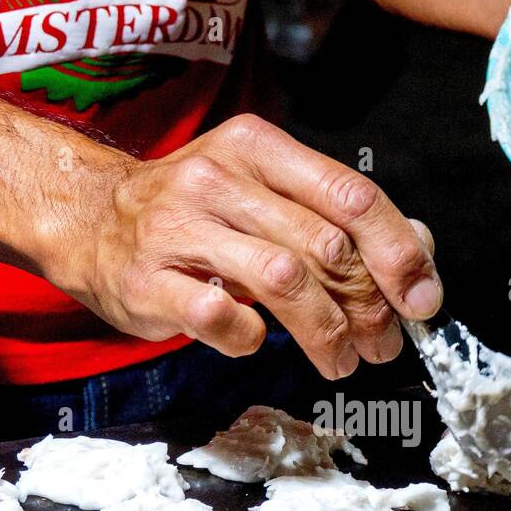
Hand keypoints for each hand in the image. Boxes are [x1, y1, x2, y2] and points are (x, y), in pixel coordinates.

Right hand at [59, 115, 443, 379]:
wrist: (87, 219)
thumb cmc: (191, 215)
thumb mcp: (262, 192)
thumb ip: (334, 217)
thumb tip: (416, 251)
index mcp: (258, 150)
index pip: (351, 197)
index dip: (398, 253)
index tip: (422, 300)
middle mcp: (219, 180)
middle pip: (325, 246)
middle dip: (368, 306)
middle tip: (383, 345)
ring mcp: (179, 229)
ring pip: (282, 280)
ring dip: (325, 332)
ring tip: (341, 361)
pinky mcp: (148, 281)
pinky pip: (220, 316)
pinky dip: (251, 339)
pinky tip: (257, 342)